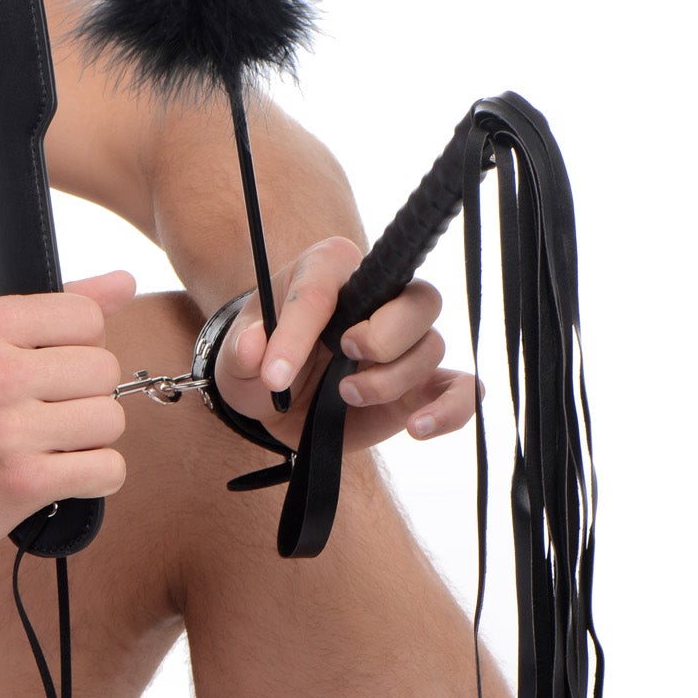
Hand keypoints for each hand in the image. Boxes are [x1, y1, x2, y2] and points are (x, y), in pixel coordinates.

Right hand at [0, 270, 134, 540]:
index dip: (78, 341)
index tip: (49, 361)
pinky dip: (94, 472)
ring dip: (91, 433)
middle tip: (50, 402)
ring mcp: (9, 433)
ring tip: (53, 435)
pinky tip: (62, 467)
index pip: (86, 317)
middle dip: (86, 389)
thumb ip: (56, 305)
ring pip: (110, 420)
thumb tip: (125, 282)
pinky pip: (107, 469)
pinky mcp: (23, 482)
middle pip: (104, 370)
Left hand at [215, 237, 477, 452]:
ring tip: (346, 395)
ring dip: (391, 379)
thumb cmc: (259, 360)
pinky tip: (418, 427)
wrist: (272, 402)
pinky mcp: (420, 384)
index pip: (328, 284)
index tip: (275, 373)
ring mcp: (405, 343)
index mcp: (329, 269)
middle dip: (384, 334)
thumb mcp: (236, 355)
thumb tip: (253, 350)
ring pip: (432, 346)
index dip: (302, 329)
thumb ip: (243, 347)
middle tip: (346, 354)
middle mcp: (380, 298)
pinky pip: (461, 389)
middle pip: (417, 300)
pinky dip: (451, 409)